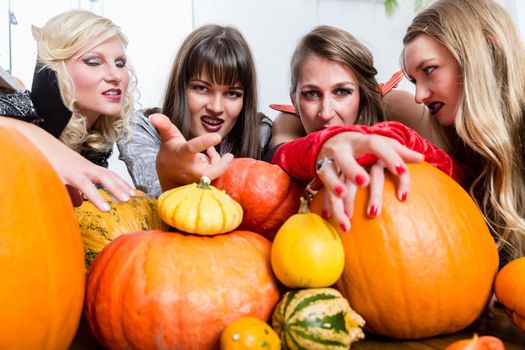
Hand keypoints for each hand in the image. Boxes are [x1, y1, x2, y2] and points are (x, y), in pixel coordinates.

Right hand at [0, 116, 134, 210]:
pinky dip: (96, 196)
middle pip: (107, 175)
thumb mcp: (63, 178)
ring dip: (114, 189)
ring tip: (125, 200)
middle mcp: (83, 166)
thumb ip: (73, 192)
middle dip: (120, 185)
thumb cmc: (47, 160)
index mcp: (84, 167)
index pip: (106, 174)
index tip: (131, 191)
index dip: (119, 182)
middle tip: (133, 197)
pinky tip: (104, 206)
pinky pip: (84, 186)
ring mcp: (76, 169)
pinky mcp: (66, 173)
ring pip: (100, 178)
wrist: (31, 142)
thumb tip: (81, 203)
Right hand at [150, 113, 233, 190]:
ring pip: (216, 171)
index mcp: (181, 154)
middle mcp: (190, 169)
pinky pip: (216, 174)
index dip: (204, 142)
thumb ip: (164, 125)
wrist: (168, 175)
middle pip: (210, 171)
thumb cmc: (170, 153)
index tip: (218, 137)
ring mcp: (197, 178)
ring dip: (218, 161)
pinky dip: (217, 164)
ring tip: (211, 152)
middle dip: (221, 165)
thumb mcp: (167, 137)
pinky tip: (211, 157)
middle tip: (229, 156)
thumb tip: (153, 116)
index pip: (192, 148)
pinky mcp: (204, 183)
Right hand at [315, 131, 423, 230]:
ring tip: (345, 211)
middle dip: (352, 169)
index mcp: (360, 140)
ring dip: (335, 188)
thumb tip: (421, 158)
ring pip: (329, 175)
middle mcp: (342, 149)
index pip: (375, 143)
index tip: (401, 170)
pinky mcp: (321, 173)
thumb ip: (398, 150)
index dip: (388, 155)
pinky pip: (322, 189)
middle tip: (364, 183)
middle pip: (345, 158)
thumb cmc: (361, 145)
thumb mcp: (378, 143)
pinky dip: (326, 203)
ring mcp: (329, 161)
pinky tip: (329, 216)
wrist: (329, 140)